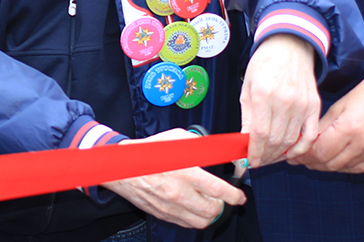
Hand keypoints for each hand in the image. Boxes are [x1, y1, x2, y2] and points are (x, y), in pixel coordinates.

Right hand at [103, 129, 245, 228]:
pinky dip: (196, 218)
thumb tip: (214, 150)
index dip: (234, 196)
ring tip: (211, 204)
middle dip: (224, 206)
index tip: (239, 196)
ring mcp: (171, 207)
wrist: (123, 168)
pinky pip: (186, 224)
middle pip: (213, 211)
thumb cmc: (150, 151)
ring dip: (211, 215)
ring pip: (201, 221)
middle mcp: (180, 193)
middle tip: (225, 198)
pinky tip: (196, 207)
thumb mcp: (177, 138)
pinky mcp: (164, 215)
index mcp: (186, 172)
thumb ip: (198, 146)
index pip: (218, 191)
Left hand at [240, 33, 318, 167]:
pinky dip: (301, 149)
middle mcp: (284, 100)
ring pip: (291, 141)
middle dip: (264, 157)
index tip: (249, 161)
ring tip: (270, 157)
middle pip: (275, 141)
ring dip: (279, 155)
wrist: (289, 45)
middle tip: (258, 161)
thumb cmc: (265, 63)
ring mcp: (302, 104)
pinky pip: (310, 135)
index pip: (259, 134)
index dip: (254, 153)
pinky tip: (291, 154)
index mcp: (264, 94)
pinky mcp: (314, 105)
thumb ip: (247, 117)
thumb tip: (244, 143)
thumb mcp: (247, 87)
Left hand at [291, 72, 363, 173]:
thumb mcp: (341, 104)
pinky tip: (338, 157)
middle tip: (301, 159)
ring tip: (317, 158)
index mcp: (350, 127)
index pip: (319, 152)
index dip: (303, 156)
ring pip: (342, 168)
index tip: (292, 157)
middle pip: (329, 164)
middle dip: (311, 163)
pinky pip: (358, 169)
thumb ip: (323, 126)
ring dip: (327, 165)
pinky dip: (345, 165)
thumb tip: (304, 141)